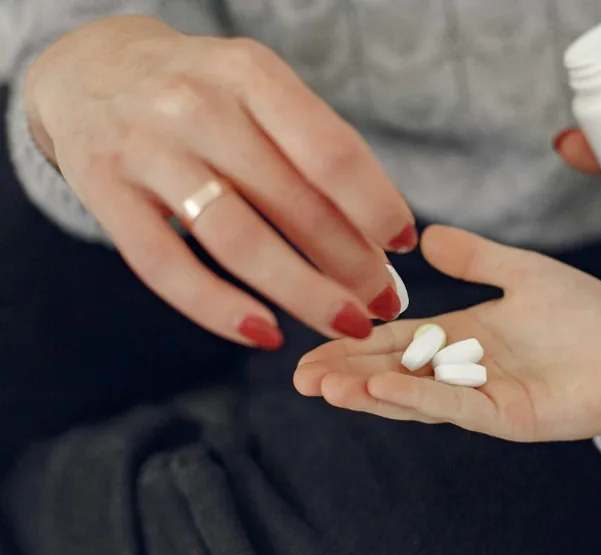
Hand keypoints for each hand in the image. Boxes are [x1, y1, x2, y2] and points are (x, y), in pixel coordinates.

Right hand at [24, 16, 416, 348]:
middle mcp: (197, 105)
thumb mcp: (259, 93)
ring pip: (238, 241)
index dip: (375, 206)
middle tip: (384, 303)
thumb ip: (312, 152)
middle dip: (352, 264)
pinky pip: (166, 267)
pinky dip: (220, 309)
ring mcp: (145, 149)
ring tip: (345, 323)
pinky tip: (265, 334)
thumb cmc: (203, 93)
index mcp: (250, 74)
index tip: (405, 245)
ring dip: (303, 292)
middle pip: (293, 203)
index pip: (330, 152)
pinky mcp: (103, 191)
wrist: (91, 70)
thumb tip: (382, 241)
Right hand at [294, 226, 600, 441]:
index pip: (397, 340)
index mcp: (463, 337)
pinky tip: (380, 388)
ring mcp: (483, 397)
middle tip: (301, 376)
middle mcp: (465, 371)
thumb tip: (423, 236)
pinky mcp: (508, 417)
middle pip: (394, 372)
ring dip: (369, 391)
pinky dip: (417, 397)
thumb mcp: (521, 272)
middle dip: (347, 374)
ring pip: (415, 395)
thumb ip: (475, 257)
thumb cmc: (586, 313)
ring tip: (324, 386)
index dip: (355, 342)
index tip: (311, 344)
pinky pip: (455, 406)